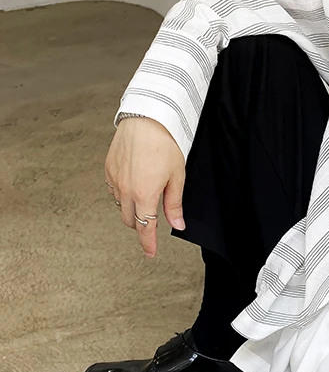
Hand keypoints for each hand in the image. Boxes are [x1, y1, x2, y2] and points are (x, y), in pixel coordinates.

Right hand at [104, 116, 185, 257]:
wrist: (146, 118)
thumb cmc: (165, 144)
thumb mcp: (177, 176)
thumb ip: (174, 203)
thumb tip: (177, 224)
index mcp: (144, 194)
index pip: (145, 228)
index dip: (148, 243)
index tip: (150, 253)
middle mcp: (125, 190)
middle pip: (130, 220)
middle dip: (141, 226)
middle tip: (151, 224)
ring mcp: (114, 179)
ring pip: (120, 207)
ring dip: (131, 210)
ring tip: (144, 202)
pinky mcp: (108, 169)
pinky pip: (113, 191)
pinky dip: (122, 195)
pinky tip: (133, 187)